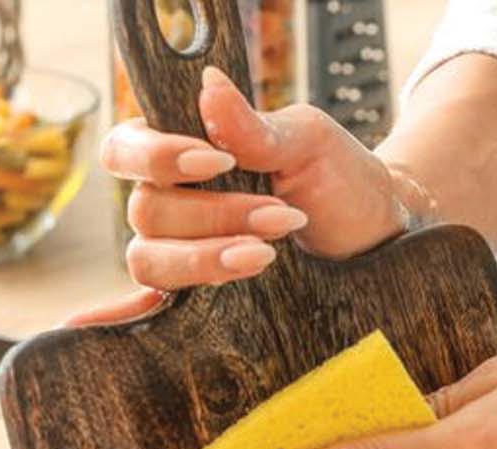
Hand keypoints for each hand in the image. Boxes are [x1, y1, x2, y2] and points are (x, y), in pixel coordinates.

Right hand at [99, 66, 421, 289]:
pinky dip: (133, 310)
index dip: (158, 157)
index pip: (127, 149)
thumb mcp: (308, 141)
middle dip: (213, 215)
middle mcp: (170, 201)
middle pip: (145, 212)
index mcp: (183, 151)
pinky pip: (149, 304)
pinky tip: (120, 316)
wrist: (376, 234)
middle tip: (279, 216)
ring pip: (149, 259)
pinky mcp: (198, 296)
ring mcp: (180, 251)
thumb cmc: (339, 177)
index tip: (215, 162)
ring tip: (267, 254)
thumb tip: (208, 85)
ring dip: (206, 258)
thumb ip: (255, 125)